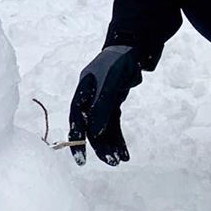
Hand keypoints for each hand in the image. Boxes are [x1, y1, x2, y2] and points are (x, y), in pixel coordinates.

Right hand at [68, 46, 142, 165]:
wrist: (133, 47)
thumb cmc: (118, 62)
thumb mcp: (110, 83)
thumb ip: (102, 107)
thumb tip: (94, 134)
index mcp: (83, 92)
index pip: (77, 120)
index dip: (77, 140)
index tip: (81, 159)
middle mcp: (90, 99)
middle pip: (91, 128)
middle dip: (101, 146)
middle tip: (112, 162)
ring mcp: (101, 102)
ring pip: (103, 128)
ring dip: (111, 144)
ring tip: (121, 160)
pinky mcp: (113, 103)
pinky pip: (114, 124)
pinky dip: (118, 137)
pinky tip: (125, 152)